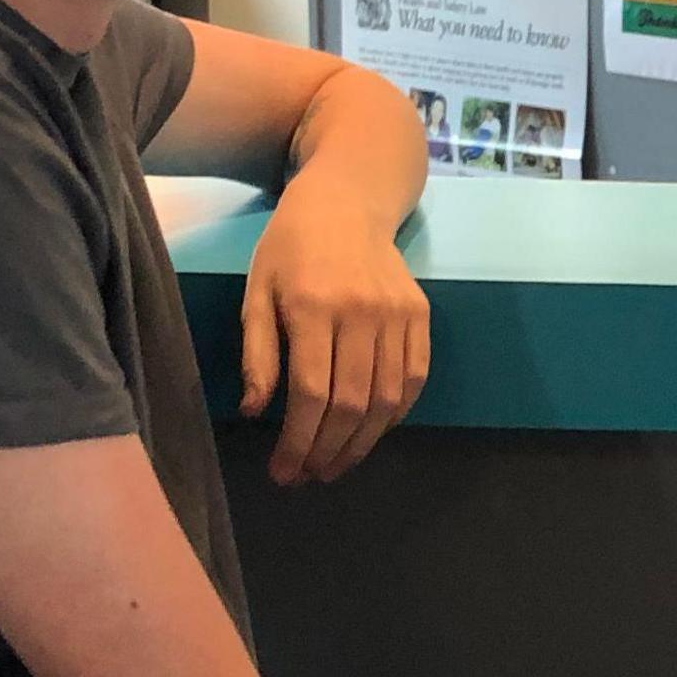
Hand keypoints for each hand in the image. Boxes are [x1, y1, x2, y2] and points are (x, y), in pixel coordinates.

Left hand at [239, 175, 431, 482]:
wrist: (348, 201)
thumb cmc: (291, 248)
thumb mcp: (257, 292)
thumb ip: (258, 354)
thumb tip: (256, 413)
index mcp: (314, 306)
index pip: (311, 394)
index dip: (298, 442)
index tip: (283, 472)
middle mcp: (362, 312)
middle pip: (352, 405)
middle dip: (328, 451)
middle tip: (308, 475)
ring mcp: (398, 314)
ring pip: (387, 400)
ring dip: (362, 443)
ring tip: (336, 464)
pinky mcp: (420, 315)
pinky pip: (414, 378)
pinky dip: (395, 414)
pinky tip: (371, 431)